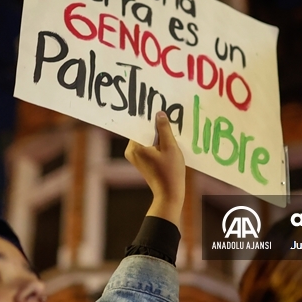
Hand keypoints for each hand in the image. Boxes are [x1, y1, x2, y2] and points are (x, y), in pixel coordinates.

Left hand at [125, 111, 185, 226]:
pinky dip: (157, 143)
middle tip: (167, 116)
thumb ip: (164, 129)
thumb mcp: (170, 147)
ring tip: (170, 129)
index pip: (140, 125)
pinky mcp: (141, 160)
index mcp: (135, 147)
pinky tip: (168, 142)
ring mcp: (135, 156)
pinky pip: (148, 145)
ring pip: (147, 138)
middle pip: (144, 131)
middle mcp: (131, 150)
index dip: (150, 116)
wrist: (169, 194)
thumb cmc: (170, 172)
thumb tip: (159, 113)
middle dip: (155, 125)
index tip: (158, 107)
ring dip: (158, 134)